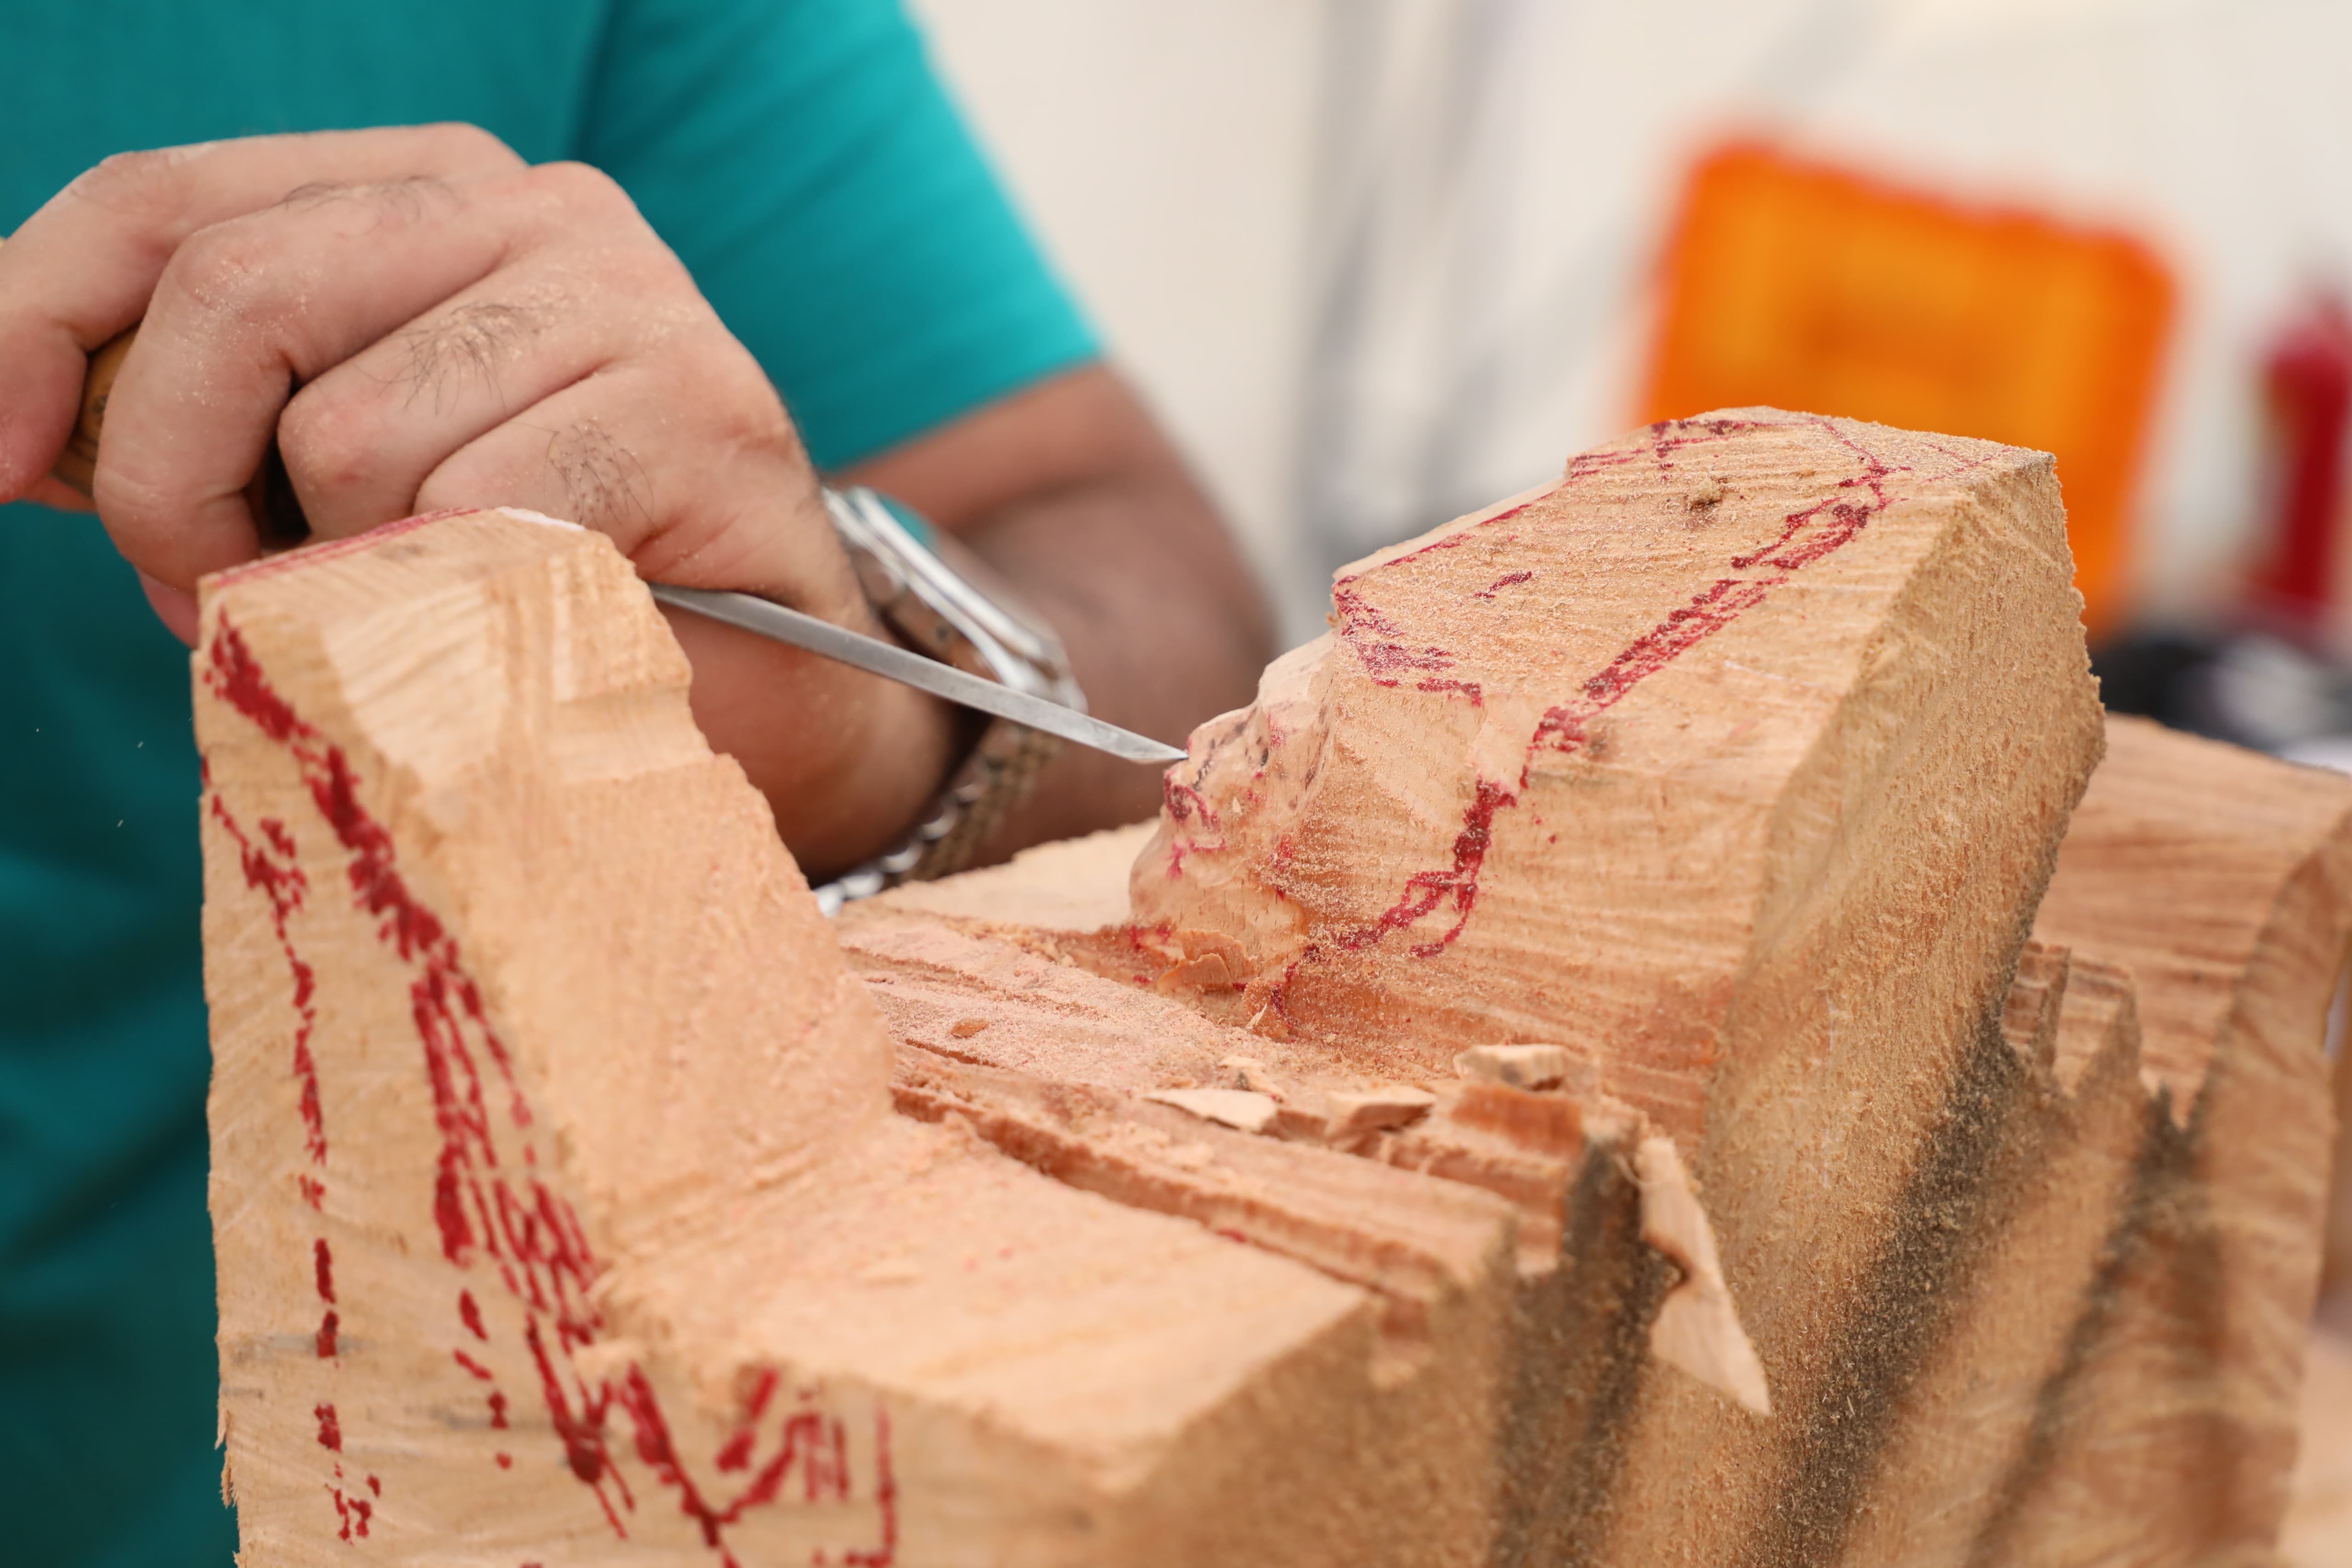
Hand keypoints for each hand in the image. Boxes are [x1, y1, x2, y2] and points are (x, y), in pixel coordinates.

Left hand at [0, 125, 952, 876]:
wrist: (771, 696)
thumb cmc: (534, 588)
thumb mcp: (341, 472)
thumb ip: (205, 417)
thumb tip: (14, 420)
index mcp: (428, 188)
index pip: (169, 200)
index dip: (28, 320)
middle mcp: (532, 206)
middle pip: (233, 290)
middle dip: (170, 477)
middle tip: (214, 594)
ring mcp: (631, 299)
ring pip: (349, 427)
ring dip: (329, 572)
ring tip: (401, 624)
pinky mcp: (698, 410)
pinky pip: (475, 512)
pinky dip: (454, 601)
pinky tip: (510, 626)